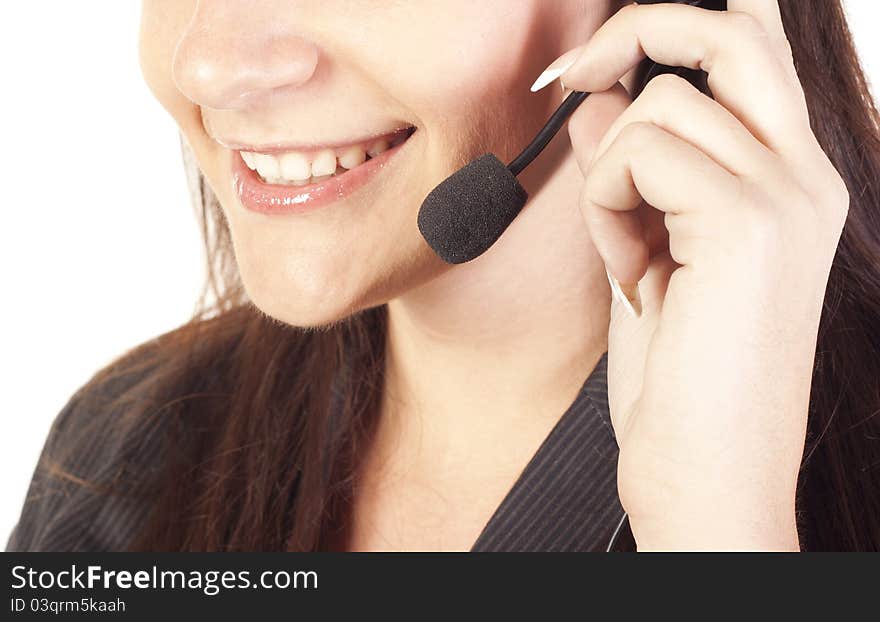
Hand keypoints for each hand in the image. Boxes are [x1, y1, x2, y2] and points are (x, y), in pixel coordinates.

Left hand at [536, 1, 849, 549]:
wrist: (707, 474)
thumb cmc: (679, 376)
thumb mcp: (650, 252)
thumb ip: (634, 170)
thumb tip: (599, 100)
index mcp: (793, 182)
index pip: (750, 50)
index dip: (669, 30)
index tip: (590, 66)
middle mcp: (807, 174)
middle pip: (733, 29)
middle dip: (637, 29)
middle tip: (573, 76)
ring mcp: (787, 194)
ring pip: (664, 100)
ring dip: (611, 172)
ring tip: (626, 252)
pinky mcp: (749, 223)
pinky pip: (641, 152)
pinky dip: (607, 205)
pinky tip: (630, 271)